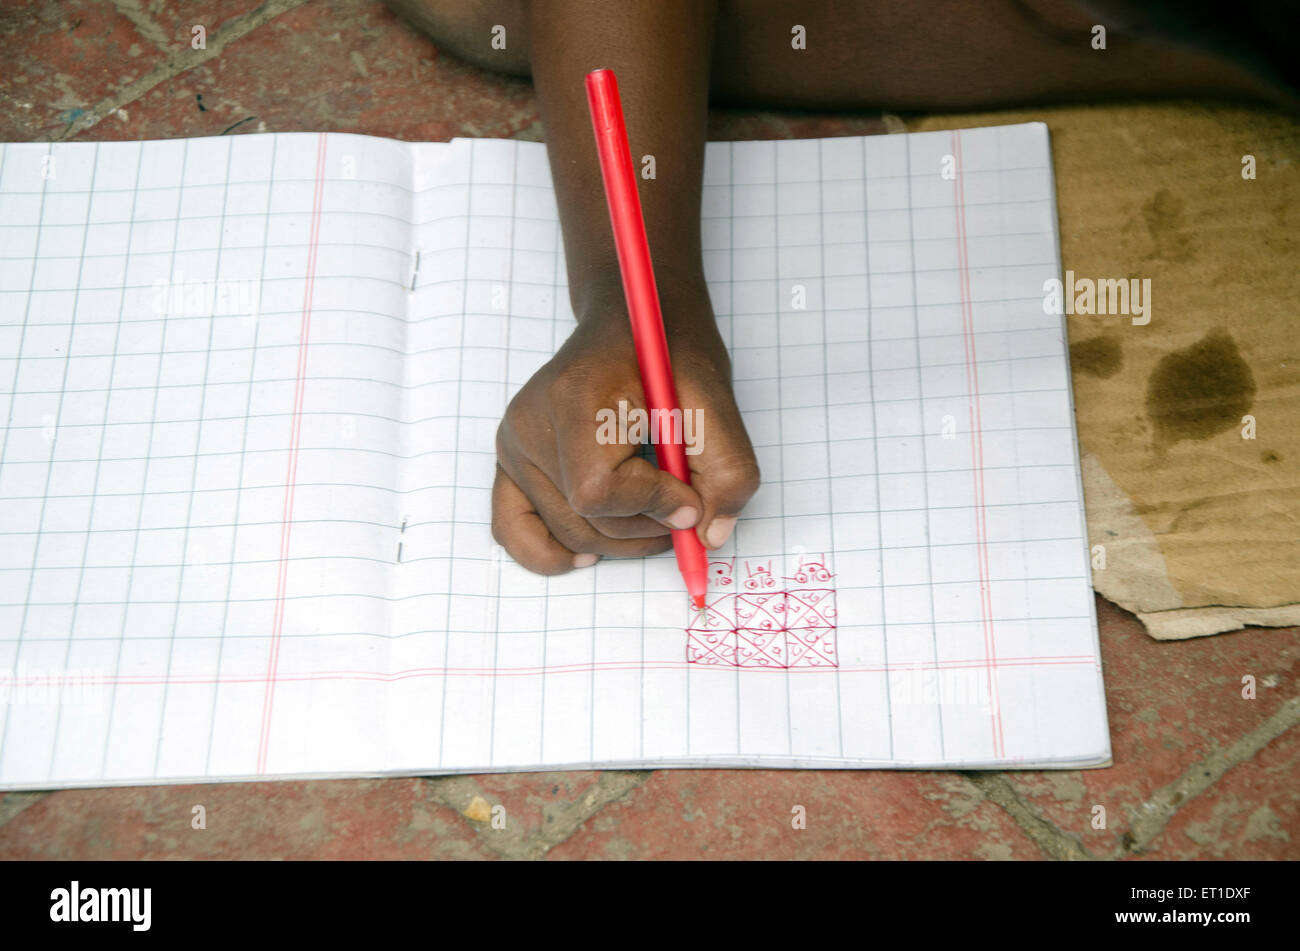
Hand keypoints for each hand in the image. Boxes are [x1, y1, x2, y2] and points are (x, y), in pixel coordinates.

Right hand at [492, 277, 759, 573]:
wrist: (628, 326)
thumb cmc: (667, 356)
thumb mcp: (716, 401)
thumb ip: (727, 470)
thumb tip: (708, 535)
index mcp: (574, 399)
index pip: (598, 490)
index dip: (652, 504)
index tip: (688, 493)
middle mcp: (530, 425)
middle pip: (584, 520)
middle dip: (646, 528)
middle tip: (684, 508)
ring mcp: (513, 447)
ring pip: (566, 532)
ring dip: (621, 541)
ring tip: (655, 516)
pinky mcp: (510, 463)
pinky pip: (512, 529)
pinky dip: (548, 553)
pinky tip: (585, 557)